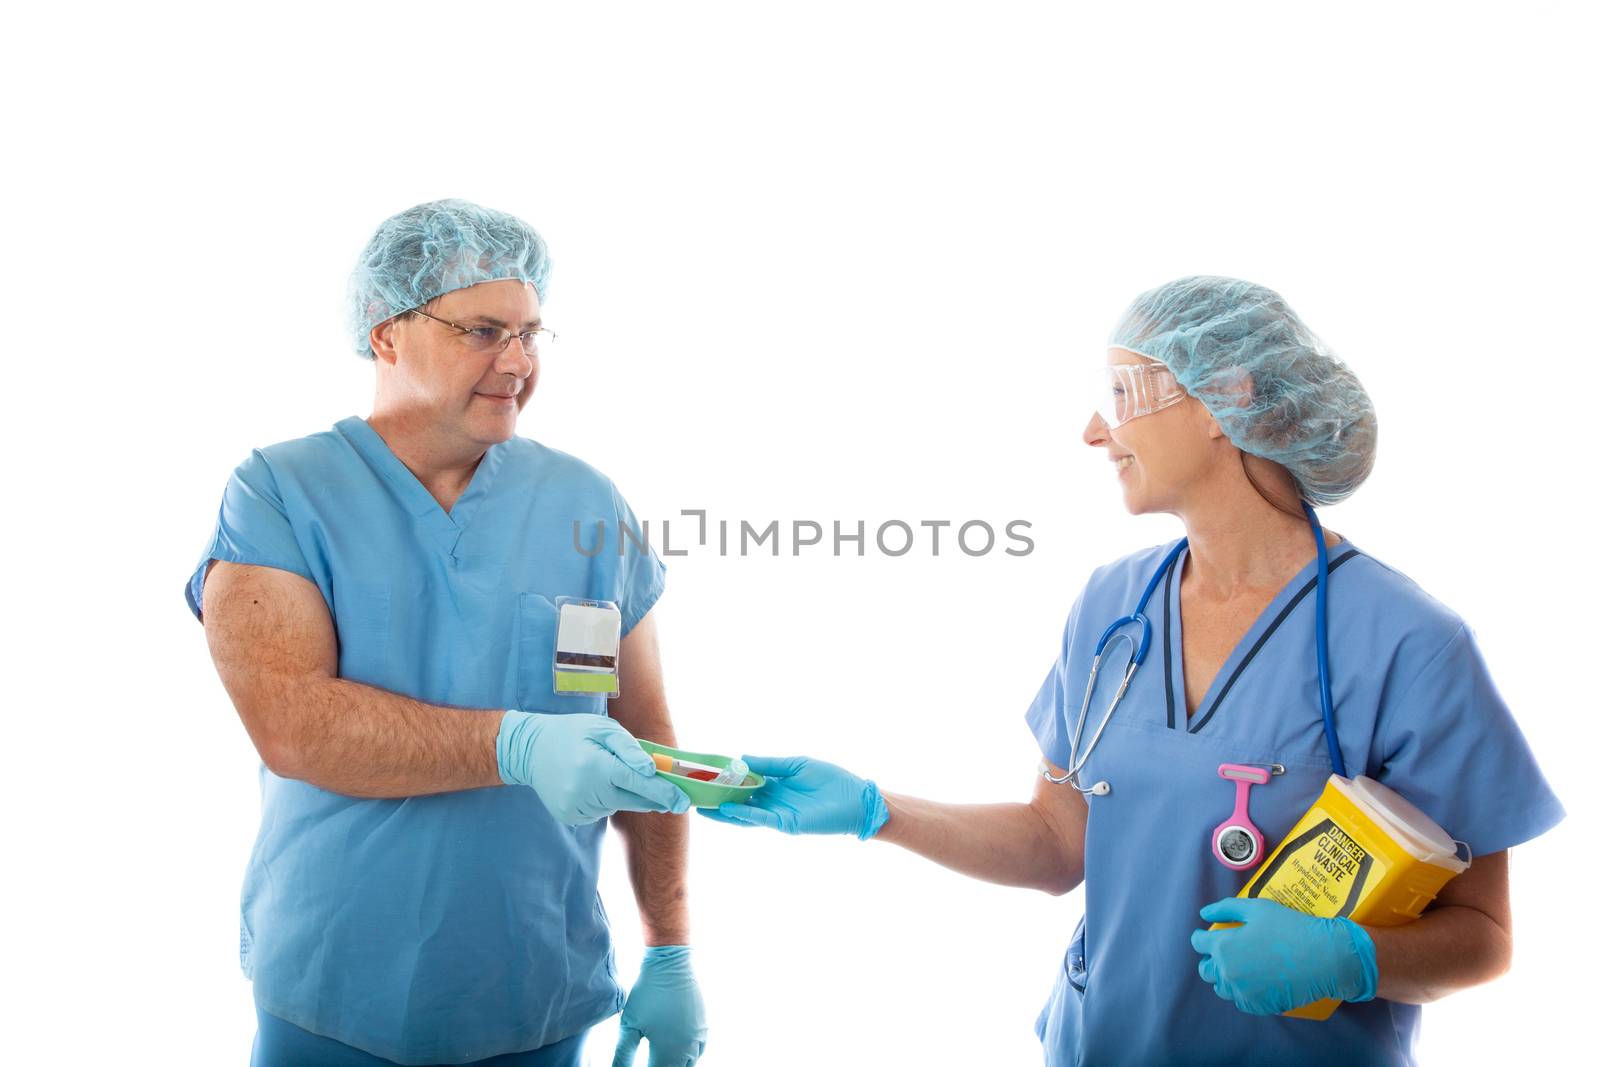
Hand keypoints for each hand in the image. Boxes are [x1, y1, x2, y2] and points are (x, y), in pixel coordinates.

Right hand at [497, 711, 689, 824]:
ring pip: (617, 805)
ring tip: (601, 771)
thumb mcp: (602, 729)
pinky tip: (588, 783)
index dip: (665, 793)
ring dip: (621, 792)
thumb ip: (629, 748)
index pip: (639, 783)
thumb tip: (652, 769)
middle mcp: (586, 791)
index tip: (684, 802)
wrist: (529, 750)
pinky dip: (603, 799)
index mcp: (596, 766)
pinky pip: (600, 811)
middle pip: (633, 800)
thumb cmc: (572, 732)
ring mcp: (576, 808)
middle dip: (652, 796)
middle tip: (668, 795)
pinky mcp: (570, 817)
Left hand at [612, 946, 706, 1066]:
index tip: (642, 1063)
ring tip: (661, 1059)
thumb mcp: (629, 1026)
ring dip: (676, 1064)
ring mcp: (698, 1038)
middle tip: (651, 1060)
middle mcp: (687, 1049)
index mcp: (667, 1052)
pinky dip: (688, 1056)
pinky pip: (699, 1051)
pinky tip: (678, 1051)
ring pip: (689, 1064)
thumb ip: (622, 1055)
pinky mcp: (703, 1027)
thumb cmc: (647, 994)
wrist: (670, 965)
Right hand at [696, 755, 888, 839]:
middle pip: (740, 801)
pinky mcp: (788, 824)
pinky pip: (763, 818)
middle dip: (719, 799)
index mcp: (775, 786)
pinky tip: (730, 809)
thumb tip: (742, 759)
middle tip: (695, 795)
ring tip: (703, 807)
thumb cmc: (831, 780)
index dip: (727, 781)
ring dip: (725, 811)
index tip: (707, 776)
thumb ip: (770, 764)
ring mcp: (778, 814)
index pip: (745, 784)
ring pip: (746, 814)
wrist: (856, 799)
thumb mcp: (796, 764)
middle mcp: (773, 801)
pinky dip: (746, 814)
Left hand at [1189, 897, 1377, 1014]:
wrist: (1324, 958)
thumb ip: (1225, 909)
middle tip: (1229, 952)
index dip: (1203, 937)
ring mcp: (1242, 992)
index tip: (1212, 935)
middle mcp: (1227, 972)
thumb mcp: (1256, 908)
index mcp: (1223, 946)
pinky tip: (1257, 981)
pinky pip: (1241, 1001)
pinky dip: (1244, 992)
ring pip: (1222, 987)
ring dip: (1226, 977)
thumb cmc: (1290, 928)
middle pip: (1205, 970)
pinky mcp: (1258, 1006)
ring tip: (1243, 967)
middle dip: (1212, 960)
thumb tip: (1204, 914)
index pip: (1198, 943)